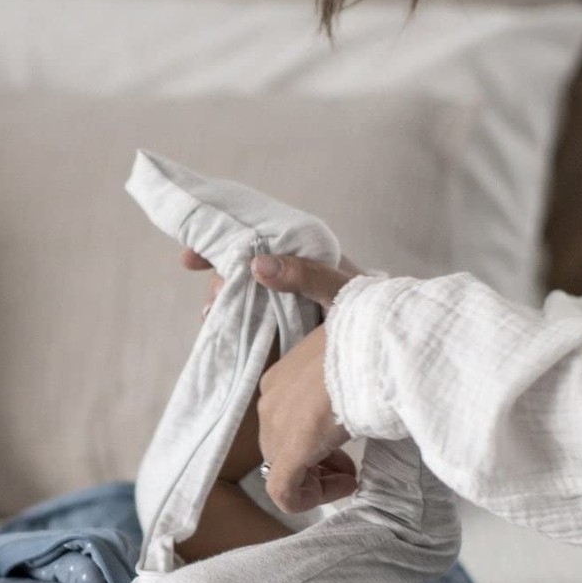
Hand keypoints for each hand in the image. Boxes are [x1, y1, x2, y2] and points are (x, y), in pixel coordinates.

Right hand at [180, 246, 364, 317]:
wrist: (392, 346)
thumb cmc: (373, 312)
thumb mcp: (344, 289)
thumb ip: (307, 275)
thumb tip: (257, 264)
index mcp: (305, 254)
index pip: (256, 237)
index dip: (222, 242)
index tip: (189, 258)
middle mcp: (291, 273)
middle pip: (241, 267)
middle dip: (219, 281)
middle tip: (211, 306)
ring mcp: (285, 301)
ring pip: (241, 294)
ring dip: (222, 304)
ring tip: (214, 319)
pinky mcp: (283, 327)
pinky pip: (248, 320)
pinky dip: (231, 322)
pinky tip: (222, 331)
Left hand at [247, 252, 364, 515]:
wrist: (390, 347)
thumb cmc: (376, 325)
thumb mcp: (342, 299)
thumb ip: (304, 281)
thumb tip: (257, 264)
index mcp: (284, 372)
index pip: (285, 415)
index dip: (314, 433)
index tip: (346, 432)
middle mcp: (273, 397)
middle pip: (282, 444)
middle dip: (315, 456)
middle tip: (353, 452)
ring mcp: (278, 425)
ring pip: (283, 469)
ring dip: (319, 474)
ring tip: (354, 464)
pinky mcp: (290, 452)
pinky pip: (285, 493)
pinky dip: (314, 495)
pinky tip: (351, 477)